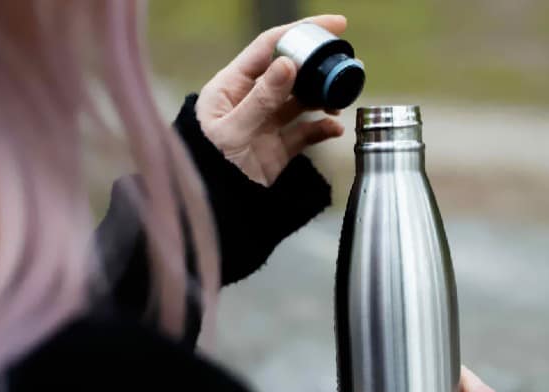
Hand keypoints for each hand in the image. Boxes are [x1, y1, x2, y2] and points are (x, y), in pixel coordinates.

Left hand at [196, 14, 346, 185]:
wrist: (213, 209)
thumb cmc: (208, 167)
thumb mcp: (233, 132)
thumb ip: (261, 99)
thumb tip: (287, 65)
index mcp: (231, 86)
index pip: (269, 47)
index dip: (300, 32)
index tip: (333, 25)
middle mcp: (249, 101)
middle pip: (289, 72)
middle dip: (316, 68)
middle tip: (340, 68)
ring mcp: (265, 124)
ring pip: (301, 101)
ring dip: (322, 98)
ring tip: (337, 102)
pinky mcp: (278, 148)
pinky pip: (306, 132)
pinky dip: (322, 128)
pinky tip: (334, 128)